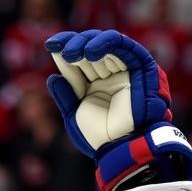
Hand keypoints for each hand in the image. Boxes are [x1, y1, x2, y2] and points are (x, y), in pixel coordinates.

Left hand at [45, 29, 172, 156]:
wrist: (121, 146)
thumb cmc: (99, 136)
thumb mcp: (75, 114)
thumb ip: (65, 96)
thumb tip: (53, 77)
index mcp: (94, 85)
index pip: (78, 59)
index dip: (65, 48)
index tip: (50, 45)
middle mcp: (109, 75)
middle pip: (91, 48)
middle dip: (74, 45)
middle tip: (60, 49)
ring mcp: (124, 70)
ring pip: (106, 44)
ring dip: (87, 44)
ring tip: (71, 53)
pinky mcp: (141, 65)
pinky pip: (124, 46)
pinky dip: (106, 44)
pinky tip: (90, 52)